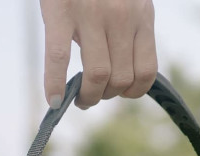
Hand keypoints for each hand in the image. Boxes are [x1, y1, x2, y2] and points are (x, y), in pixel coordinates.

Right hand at [39, 0, 157, 109]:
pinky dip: (54, 84)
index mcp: (141, 15)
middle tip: (92, 95)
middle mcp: (121, 17)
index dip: (132, 92)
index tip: (118, 92)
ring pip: (97, 76)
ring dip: (88, 97)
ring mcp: (91, 14)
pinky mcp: (61, 11)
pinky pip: (59, 58)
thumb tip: (120, 76)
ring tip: (80, 98)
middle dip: (106, 96)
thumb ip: (128, 31)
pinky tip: (53, 100)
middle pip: (120, 79)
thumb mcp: (128, 1)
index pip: (146, 73)